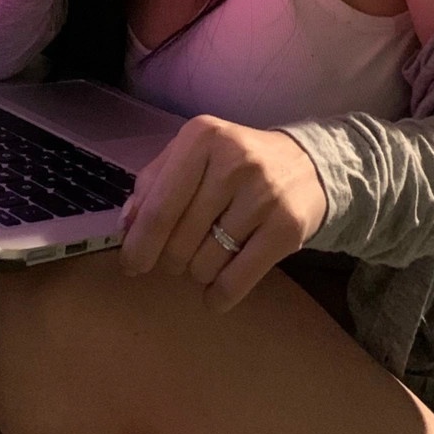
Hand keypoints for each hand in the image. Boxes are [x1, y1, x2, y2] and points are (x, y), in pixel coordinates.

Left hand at [115, 115, 327, 313]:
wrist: (305, 164)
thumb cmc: (233, 162)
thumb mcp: (192, 155)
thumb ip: (154, 183)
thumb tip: (128, 226)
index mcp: (202, 137)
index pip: (158, 207)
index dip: (138, 246)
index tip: (131, 265)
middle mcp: (233, 161)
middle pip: (179, 241)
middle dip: (171, 258)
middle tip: (182, 251)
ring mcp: (263, 195)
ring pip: (204, 265)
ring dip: (198, 272)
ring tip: (211, 252)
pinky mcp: (287, 228)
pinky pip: (235, 282)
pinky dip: (218, 296)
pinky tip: (217, 290)